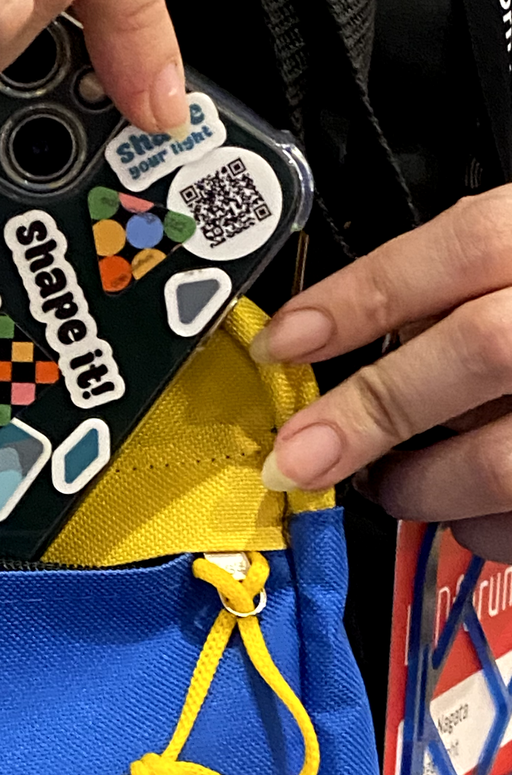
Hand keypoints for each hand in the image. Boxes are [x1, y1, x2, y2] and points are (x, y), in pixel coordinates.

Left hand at [251, 187, 511, 561]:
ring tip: (390, 484)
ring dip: (421, 486)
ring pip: (505, 459)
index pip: (466, 246)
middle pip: (482, 349)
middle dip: (373, 410)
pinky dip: (479, 528)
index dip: (363, 296)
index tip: (284, 340)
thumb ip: (459, 286)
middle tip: (299, 455)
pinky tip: (464, 510)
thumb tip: (345, 339)